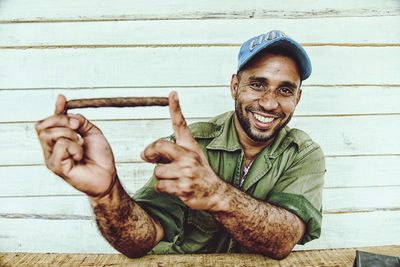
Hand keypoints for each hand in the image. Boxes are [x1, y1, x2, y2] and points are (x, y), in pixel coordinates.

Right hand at [35, 95, 116, 198]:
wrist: (108, 176)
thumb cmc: (99, 158)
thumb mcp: (92, 133)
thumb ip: (80, 121)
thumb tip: (70, 115)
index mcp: (58, 139)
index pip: (49, 121)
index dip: (56, 109)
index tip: (63, 98)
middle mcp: (51, 148)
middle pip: (42, 126)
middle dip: (60, 120)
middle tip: (77, 127)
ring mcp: (51, 158)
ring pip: (49, 134)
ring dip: (69, 134)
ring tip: (80, 144)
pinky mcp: (56, 167)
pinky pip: (60, 146)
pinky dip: (74, 147)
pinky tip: (80, 155)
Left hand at [141, 91, 226, 210]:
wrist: (215, 193)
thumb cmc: (200, 174)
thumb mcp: (190, 157)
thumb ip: (169, 153)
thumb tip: (144, 155)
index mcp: (190, 146)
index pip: (181, 124)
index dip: (175, 108)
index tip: (172, 94)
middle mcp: (189, 156)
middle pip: (159, 146)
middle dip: (150, 153)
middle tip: (148, 158)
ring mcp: (187, 172)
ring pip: (157, 171)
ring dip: (160, 177)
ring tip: (173, 179)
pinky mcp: (183, 187)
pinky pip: (160, 186)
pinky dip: (163, 188)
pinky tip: (175, 188)